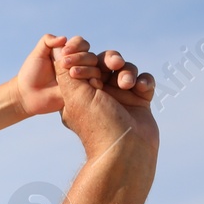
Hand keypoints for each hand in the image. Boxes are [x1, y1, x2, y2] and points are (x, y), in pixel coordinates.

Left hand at [12, 33, 109, 116]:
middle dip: (80, 57)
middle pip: (90, 56)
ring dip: (85, 68)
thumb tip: (64, 38)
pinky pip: (95, 84)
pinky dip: (93, 81)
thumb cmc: (31, 74)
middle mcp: (77, 64)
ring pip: (94, 69)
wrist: (27, 95)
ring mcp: (80, 78)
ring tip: (71, 73)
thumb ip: (47, 41)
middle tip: (63, 63)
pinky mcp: (82, 91)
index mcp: (68, 54)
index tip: (64, 51)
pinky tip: (84, 82)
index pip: (81, 43)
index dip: (76, 45)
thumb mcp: (37, 54)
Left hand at [52, 39, 157, 156]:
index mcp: (79, 95)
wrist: (125, 150)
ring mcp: (120, 97)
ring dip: (128, 72)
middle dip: (110, 60)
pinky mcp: (140, 101)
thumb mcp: (76, 97)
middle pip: (105, 64)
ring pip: (126, 69)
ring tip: (127, 85)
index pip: (81, 65)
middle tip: (113, 64)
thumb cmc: (98, 124)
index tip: (82, 54)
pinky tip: (141, 89)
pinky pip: (144, 80)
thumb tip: (59, 52)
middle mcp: (99, 95)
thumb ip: (67, 74)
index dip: (83, 57)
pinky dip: (144, 81)